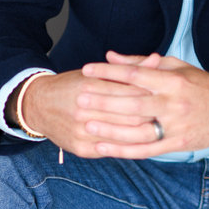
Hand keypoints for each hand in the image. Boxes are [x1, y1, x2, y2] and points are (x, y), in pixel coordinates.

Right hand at [11, 67, 154, 158]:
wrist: (39, 105)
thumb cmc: (74, 84)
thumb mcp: (97, 73)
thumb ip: (129, 69)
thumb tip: (157, 58)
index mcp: (90, 86)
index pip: (129, 92)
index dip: (152, 94)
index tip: (168, 94)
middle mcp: (84, 110)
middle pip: (129, 116)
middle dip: (152, 116)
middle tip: (170, 114)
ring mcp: (81, 131)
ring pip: (122, 136)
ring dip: (143, 134)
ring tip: (160, 129)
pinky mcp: (80, 148)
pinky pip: (110, 150)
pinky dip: (127, 147)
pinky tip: (142, 143)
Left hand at [78, 52, 208, 158]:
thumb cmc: (200, 84)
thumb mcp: (176, 66)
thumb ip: (142, 62)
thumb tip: (111, 56)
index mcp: (172, 80)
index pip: (135, 75)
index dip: (109, 72)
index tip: (88, 69)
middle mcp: (173, 103)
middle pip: (133, 103)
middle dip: (105, 101)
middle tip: (80, 98)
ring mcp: (175, 126)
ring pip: (137, 130)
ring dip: (111, 128)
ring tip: (87, 124)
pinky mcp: (177, 143)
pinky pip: (146, 149)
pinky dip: (123, 150)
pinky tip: (104, 147)